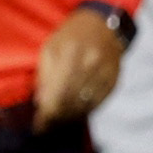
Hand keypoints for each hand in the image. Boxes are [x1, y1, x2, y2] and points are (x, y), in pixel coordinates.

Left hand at [34, 7, 123, 130]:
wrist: (102, 25)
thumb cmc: (70, 36)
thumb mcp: (50, 49)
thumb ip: (44, 76)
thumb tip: (41, 103)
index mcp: (70, 54)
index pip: (56, 94)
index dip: (46, 115)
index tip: (38, 127)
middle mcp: (90, 64)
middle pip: (70, 103)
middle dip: (55, 118)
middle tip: (45, 126)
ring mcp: (105, 73)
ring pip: (84, 106)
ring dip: (69, 117)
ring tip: (57, 121)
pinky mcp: (114, 80)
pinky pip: (98, 104)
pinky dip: (84, 112)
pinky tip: (74, 114)